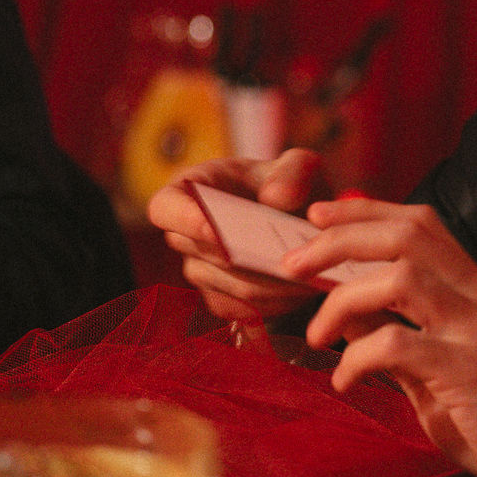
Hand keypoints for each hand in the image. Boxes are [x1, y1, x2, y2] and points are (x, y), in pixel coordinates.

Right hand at [146, 148, 330, 321]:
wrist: (299, 219)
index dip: (185, 221)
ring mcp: (201, 272)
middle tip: (292, 256)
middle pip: (205, 255)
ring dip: (272, 284)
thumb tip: (274, 199)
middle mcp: (186, 236)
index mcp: (189, 190)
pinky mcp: (223, 301)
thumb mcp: (299, 166)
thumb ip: (291, 172)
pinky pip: (245, 310)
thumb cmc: (288, 185)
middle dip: (247, 258)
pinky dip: (278, 302)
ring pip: (232, 286)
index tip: (217, 231)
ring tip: (311, 272)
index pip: (165, 208)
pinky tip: (304, 288)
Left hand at [287, 197, 476, 476]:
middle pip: (406, 237)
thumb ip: (402, 335)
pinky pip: (399, 345)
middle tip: (295, 264)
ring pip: (401, 278)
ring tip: (318, 334)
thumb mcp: (444, 368)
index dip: (365, 212)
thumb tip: (346, 313)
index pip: (420, 224)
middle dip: (341, 240)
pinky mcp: (471, 373)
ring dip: (344, 299)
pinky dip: (358, 358)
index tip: (317, 217)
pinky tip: (345, 380)